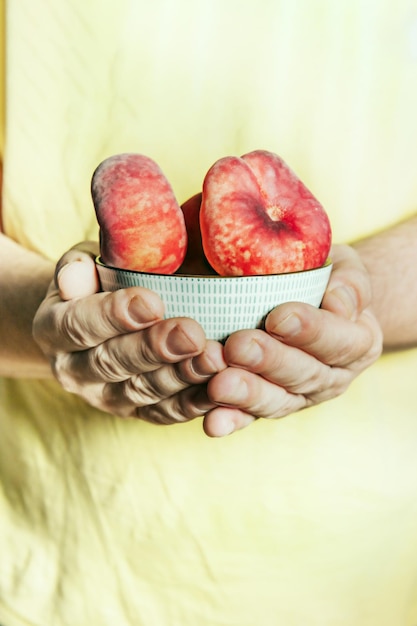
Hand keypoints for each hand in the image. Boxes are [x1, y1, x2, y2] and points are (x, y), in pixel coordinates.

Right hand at [33, 242, 225, 423]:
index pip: (79, 324)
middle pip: (112, 362)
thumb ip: (78, 266)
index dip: (114, 315)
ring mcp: (105, 396)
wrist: (93, 322)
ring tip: (213, 358)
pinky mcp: (136, 412)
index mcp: (53, 328)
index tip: (152, 302)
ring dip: (180, 377)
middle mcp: (74, 370)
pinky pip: (164, 413)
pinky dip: (193, 404)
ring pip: (142, 391)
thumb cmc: (96, 282)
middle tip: (192, 333)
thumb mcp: (81, 263)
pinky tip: (219, 387)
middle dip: (155, 348)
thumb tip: (74, 276)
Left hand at [202, 244, 382, 436]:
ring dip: (246, 394)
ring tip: (219, 384)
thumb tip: (340, 305)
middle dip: (269, 362)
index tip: (278, 317)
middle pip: (303, 375)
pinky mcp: (268, 407)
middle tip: (238, 346)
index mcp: (357, 342)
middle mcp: (331, 377)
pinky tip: (212, 423)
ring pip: (276, 401)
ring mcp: (299, 397)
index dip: (310, 331)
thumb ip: (350, 283)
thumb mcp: (345, 267)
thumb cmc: (326, 277)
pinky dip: (231, 420)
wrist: (310, 302)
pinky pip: (249, 417)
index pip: (338, 341)